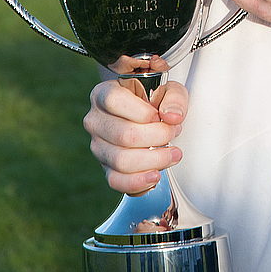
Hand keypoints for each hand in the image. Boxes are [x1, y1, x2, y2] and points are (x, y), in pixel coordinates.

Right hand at [83, 78, 188, 194]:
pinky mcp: (106, 168)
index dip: (142, 111)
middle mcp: (95, 121)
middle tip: (174, 133)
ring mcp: (98, 146)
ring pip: (121, 161)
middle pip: (123, 135)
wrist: (147, 116)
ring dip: (154, 160)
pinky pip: (116, 181)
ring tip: (173, 153)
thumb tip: (172, 117)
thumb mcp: (168, 89)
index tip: (161, 115)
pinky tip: (156, 174)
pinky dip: (139, 182)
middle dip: (157, 137)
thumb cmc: (154, 100)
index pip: (114, 100)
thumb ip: (174, 98)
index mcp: (103, 94)